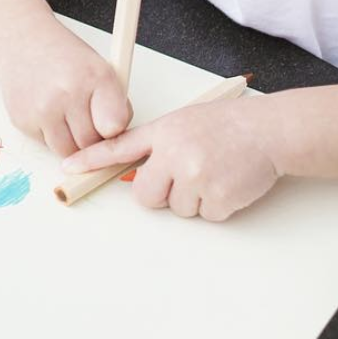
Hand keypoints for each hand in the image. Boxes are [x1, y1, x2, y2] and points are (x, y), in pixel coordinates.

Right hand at [0, 29, 133, 157]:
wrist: (22, 40)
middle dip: (91, 137)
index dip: (113, 130)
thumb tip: (116, 137)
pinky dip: (49, 135)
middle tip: (86, 119)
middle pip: (90, 143)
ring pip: (67, 151)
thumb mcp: (98, 67)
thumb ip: (113, 101)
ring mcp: (43, 109)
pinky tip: (47, 112)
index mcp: (95, 77)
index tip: (109, 125)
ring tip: (67, 116)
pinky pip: (46, 144)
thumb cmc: (62, 55)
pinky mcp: (23, 121)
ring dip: (70, 141)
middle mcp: (68, 93)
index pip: (115, 126)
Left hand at [61, 95, 281, 220]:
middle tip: (184, 177)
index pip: (118, 147)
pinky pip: (205, 216)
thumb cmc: (227, 125)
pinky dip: (216, 206)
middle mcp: (174, 154)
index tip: (68, 169)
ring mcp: (196, 176)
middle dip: (160, 194)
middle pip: (146, 196)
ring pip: (177, 209)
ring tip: (213, 172)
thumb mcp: (183, 122)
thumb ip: (157, 144)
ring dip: (193, 199)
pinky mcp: (218, 197)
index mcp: (163, 132)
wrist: (269, 131)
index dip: (91, 160)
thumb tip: (132, 173)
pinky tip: (227, 183)